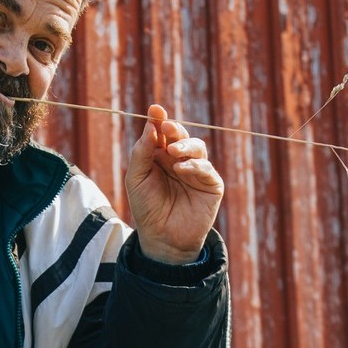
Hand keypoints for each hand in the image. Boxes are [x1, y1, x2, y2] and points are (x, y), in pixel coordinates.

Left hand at [124, 104, 223, 263]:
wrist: (161, 239)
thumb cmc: (147, 209)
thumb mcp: (136, 178)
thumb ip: (141, 152)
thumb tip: (151, 126)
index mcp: (160, 156)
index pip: (161, 132)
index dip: (159, 119)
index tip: (154, 109)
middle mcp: (180, 160)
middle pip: (180, 136)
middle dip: (174, 129)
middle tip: (166, 127)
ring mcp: (197, 172)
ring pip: (197, 147)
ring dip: (185, 145)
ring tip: (172, 152)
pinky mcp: (211, 186)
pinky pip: (206, 169)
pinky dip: (194, 165)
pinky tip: (181, 168)